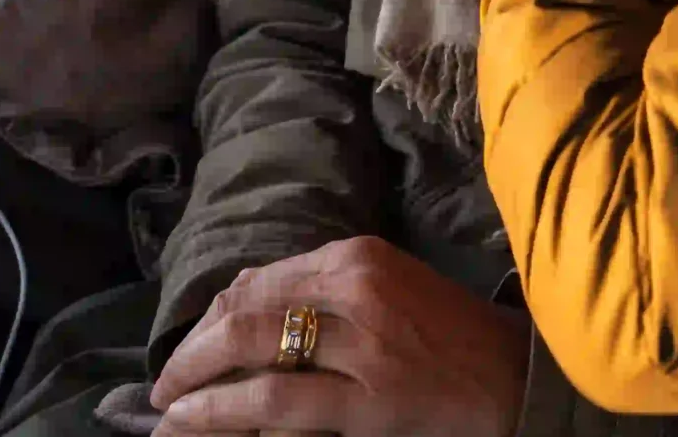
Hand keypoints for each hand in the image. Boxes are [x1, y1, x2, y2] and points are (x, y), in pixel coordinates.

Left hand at [152, 237, 528, 436]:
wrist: (513, 376)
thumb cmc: (447, 332)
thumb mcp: (387, 284)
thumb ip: (321, 286)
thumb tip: (239, 299)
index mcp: (357, 257)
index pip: (260, 282)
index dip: (210, 318)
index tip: (189, 347)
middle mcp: (356, 292)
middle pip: (247, 316)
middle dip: (192, 355)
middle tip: (164, 387)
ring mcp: (364, 350)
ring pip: (255, 365)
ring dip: (200, 394)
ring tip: (171, 416)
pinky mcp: (372, 405)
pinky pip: (283, 408)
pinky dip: (233, 418)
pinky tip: (207, 427)